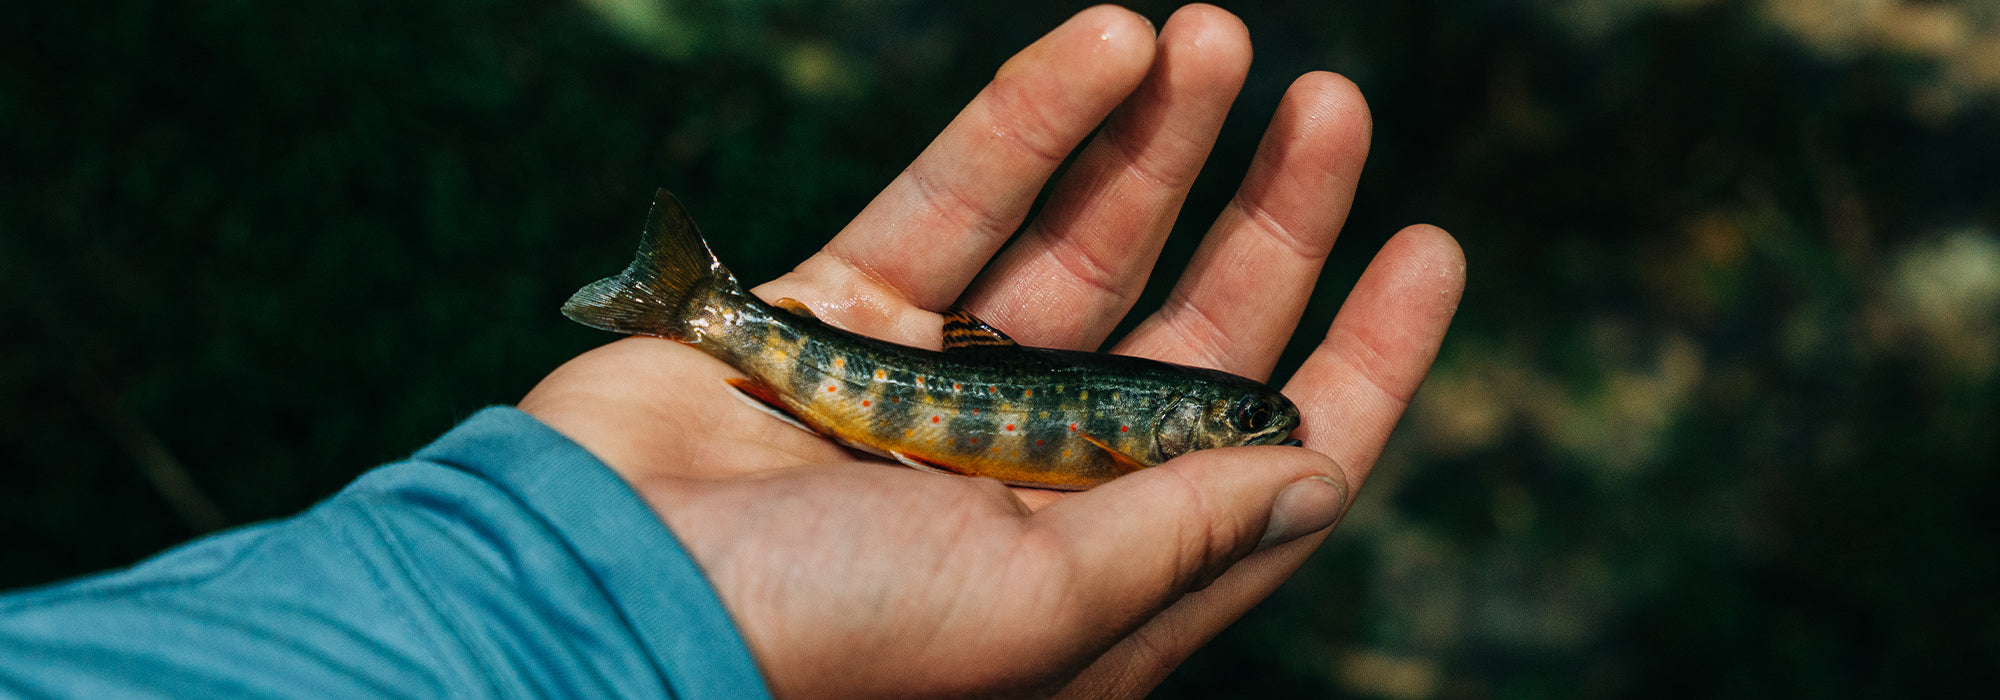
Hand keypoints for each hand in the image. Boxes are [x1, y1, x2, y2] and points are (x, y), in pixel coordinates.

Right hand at [519, 5, 1462, 697]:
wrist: (585, 595)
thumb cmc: (813, 643)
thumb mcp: (1029, 614)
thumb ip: (1172, 536)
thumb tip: (1316, 472)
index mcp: (1096, 574)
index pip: (1266, 456)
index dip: (1360, 360)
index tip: (1428, 247)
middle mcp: (1027, 482)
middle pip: (1185, 331)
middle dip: (1269, 218)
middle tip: (1334, 102)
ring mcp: (929, 393)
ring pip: (1076, 245)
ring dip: (1151, 140)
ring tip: (1212, 34)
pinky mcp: (836, 317)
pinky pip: (952, 203)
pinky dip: (1024, 123)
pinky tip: (1099, 45)